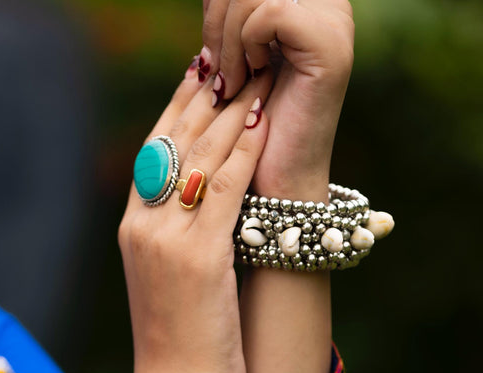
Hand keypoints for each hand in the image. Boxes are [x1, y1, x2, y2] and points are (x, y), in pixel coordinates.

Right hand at [118, 70, 272, 372]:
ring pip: (200, 154)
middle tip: (239, 58)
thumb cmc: (180, 349)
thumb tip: (211, 201)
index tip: (207, 75)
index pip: (155, 149)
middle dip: (209, 93)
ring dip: (233, 108)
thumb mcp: (172, 282)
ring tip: (258, 74)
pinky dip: (245, 147)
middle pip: (174, 140)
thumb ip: (182, 236)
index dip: (181, 106)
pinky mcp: (199, 256)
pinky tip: (263, 119)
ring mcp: (167, 239)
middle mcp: (142, 225)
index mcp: (132, 228)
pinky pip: (223, 185)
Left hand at [200, 0, 353, 197]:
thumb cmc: (250, 129)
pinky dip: (246, 46)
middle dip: (217, 19)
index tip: (211, 52)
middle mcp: (326, 3)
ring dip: (227, 40)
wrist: (274, 182)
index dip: (217, 6)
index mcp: (305, 2)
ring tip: (230, 81)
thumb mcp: (234, 60)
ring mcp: (333, 21)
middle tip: (216, 69)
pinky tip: (251, 78)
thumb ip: (227, 20)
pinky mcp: (329, 45)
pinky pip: (270, 13)